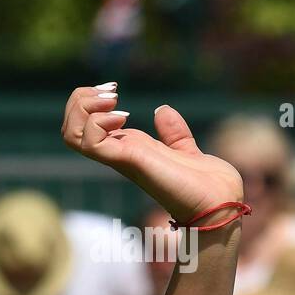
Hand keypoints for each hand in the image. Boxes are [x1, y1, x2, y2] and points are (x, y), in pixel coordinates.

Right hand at [61, 84, 243, 224]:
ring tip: (113, 102)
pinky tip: (122, 116)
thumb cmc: (209, 185)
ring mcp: (122, 159)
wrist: (223, 204)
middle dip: (81, 100)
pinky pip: (90, 142)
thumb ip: (174, 134)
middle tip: (110, 93)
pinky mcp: (129, 162)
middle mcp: (121, 154)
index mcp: (131, 149)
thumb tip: (162, 110)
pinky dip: (97, 122)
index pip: (86, 125)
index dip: (90, 101)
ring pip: (71, 134)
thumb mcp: (187, 150)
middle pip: (71, 127)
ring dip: (83, 108)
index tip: (113, 90)